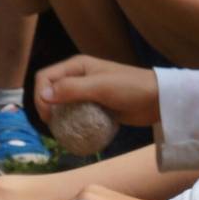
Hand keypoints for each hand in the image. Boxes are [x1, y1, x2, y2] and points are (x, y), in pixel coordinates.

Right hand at [33, 54, 159, 126]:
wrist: (157, 100)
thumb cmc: (131, 88)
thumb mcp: (100, 87)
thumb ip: (72, 89)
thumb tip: (44, 95)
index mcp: (77, 66)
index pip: (45, 77)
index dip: (41, 96)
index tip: (48, 116)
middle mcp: (78, 77)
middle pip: (51, 91)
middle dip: (47, 108)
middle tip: (54, 127)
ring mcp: (86, 92)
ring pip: (62, 104)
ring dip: (59, 117)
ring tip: (62, 132)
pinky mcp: (95, 106)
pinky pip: (76, 114)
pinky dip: (72, 123)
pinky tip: (75, 133)